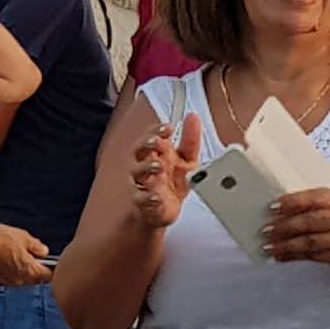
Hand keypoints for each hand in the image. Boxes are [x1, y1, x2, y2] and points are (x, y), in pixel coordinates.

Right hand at [0, 224, 50, 284]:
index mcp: (30, 271)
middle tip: (32, 253)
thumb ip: (36, 246)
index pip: (49, 276)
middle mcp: (20, 280)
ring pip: (21, 278)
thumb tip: (44, 251)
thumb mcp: (23, 236)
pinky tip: (5, 257)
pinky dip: (10, 269)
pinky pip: (9, 277)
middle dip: (36, 268)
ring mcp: (7, 282)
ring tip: (16, 253)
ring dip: (22, 269)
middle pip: (35, 278)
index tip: (52, 262)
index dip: (52, 269)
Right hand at [130, 113, 202, 229]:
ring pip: (137, 172)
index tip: (168, 127)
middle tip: (158, 142)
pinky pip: (141, 198)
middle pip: (139, 149)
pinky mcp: (143, 202)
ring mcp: (143, 182)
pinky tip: (156, 196)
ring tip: (158, 166)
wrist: (167, 210)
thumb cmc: (173, 182)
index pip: (152, 135)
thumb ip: (190, 140)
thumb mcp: (187, 159)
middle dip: (147, 143)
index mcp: (156, 152)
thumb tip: (193, 118)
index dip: (157, 130)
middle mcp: (146, 164)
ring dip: (146, 167)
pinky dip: (148, 197)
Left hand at [262, 189, 329, 267]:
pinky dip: (295, 257)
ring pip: (311, 243)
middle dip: (286, 226)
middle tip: (266, 230)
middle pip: (312, 222)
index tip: (273, 206)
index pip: (315, 198)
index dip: (293, 202)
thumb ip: (315, 200)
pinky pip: (314, 257)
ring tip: (268, 247)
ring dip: (287, 245)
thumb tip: (282, 204)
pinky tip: (280, 256)